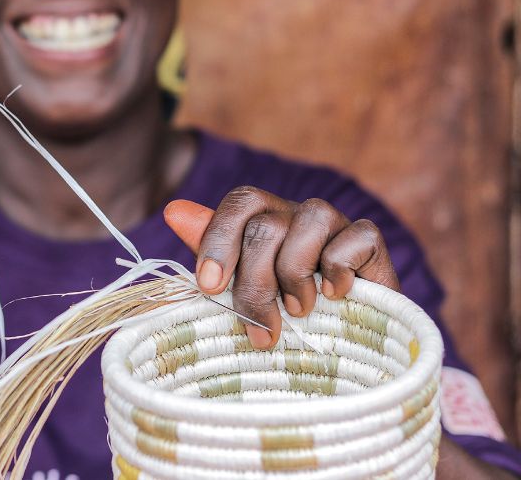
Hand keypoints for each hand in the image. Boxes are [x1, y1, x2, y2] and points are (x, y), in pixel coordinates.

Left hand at [164, 187, 398, 348]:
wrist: (351, 340)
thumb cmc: (283, 313)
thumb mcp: (241, 288)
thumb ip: (210, 252)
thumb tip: (173, 212)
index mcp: (263, 217)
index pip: (240, 202)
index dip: (220, 238)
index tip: (209, 287)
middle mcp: (295, 213)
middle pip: (267, 225)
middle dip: (255, 281)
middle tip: (259, 328)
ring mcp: (336, 224)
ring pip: (310, 220)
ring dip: (296, 273)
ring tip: (298, 311)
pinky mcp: (371, 241)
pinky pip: (354, 238)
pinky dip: (340, 269)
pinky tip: (336, 295)